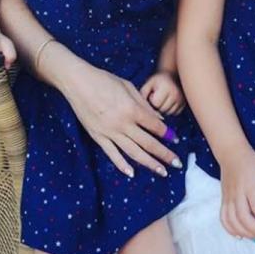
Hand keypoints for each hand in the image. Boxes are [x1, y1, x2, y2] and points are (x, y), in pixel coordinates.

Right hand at [59, 58, 182, 178]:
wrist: (77, 82)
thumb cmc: (104, 80)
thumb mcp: (128, 87)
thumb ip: (144, 104)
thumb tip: (159, 118)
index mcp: (132, 109)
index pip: (155, 126)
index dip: (167, 134)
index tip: (176, 140)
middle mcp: (123, 124)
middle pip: (148, 143)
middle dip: (164, 154)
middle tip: (177, 163)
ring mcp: (109, 132)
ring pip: (133, 152)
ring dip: (149, 163)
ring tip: (161, 171)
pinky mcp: (98, 137)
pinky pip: (112, 154)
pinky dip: (122, 165)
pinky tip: (131, 173)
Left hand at [139, 71, 185, 115]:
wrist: (172, 74)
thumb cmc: (158, 80)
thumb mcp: (149, 83)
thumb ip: (143, 94)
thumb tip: (143, 108)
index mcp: (166, 87)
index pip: (156, 103)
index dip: (152, 99)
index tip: (153, 93)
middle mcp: (176, 94)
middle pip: (162, 110)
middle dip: (157, 106)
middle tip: (158, 96)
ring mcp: (181, 99)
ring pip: (169, 113)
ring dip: (164, 109)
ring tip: (163, 99)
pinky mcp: (185, 103)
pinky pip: (175, 113)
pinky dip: (171, 110)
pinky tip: (169, 102)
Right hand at [218, 144, 254, 240]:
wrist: (231, 154)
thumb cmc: (253, 162)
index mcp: (249, 185)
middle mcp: (237, 193)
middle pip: (243, 217)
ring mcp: (228, 197)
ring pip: (232, 221)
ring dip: (245, 233)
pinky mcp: (223, 200)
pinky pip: (223, 218)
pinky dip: (230, 230)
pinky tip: (240, 236)